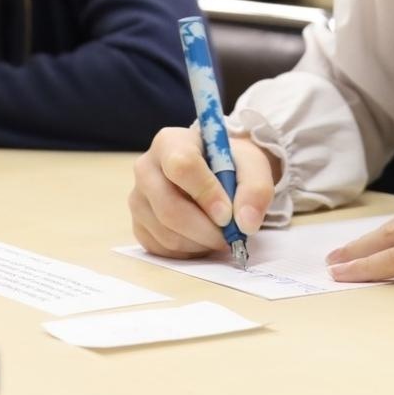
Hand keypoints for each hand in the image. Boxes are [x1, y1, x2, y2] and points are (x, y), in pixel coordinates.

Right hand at [130, 126, 276, 257]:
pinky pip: (161, 248)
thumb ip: (256, 189)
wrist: (216, 174)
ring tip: (220, 234)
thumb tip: (246, 223)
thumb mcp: (252, 166)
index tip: (228, 215)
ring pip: (166, 233)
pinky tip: (203, 239)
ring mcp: (137, 198)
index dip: (206, 193)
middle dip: (205, 229)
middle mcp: (145, 168)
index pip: (181, 166)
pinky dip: (188, 251)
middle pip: (168, 207)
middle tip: (231, 236)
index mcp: (170, 142)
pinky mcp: (138, 225)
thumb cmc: (230, 164)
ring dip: (200, 243)